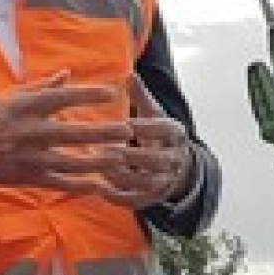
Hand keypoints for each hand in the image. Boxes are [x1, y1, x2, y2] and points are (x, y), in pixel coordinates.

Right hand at [0, 74, 132, 191]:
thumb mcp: (10, 97)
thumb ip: (41, 88)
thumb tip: (68, 73)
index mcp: (24, 107)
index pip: (61, 98)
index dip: (87, 94)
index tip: (112, 92)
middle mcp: (27, 132)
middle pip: (71, 133)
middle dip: (101, 133)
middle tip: (127, 130)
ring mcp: (28, 158)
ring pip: (68, 163)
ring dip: (97, 162)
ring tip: (120, 158)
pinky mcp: (27, 177)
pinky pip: (59, 183)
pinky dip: (80, 185)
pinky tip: (100, 184)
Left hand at [102, 74, 196, 209]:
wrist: (176, 167)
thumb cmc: (156, 132)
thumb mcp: (153, 113)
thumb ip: (140, 95)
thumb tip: (128, 74)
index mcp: (176, 134)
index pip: (165, 130)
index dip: (146, 127)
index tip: (125, 123)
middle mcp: (175, 159)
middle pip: (156, 159)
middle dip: (132, 155)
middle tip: (106, 148)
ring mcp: (165, 181)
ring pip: (144, 181)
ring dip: (121, 175)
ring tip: (98, 165)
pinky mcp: (151, 198)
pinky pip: (135, 200)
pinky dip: (116, 195)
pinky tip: (97, 187)